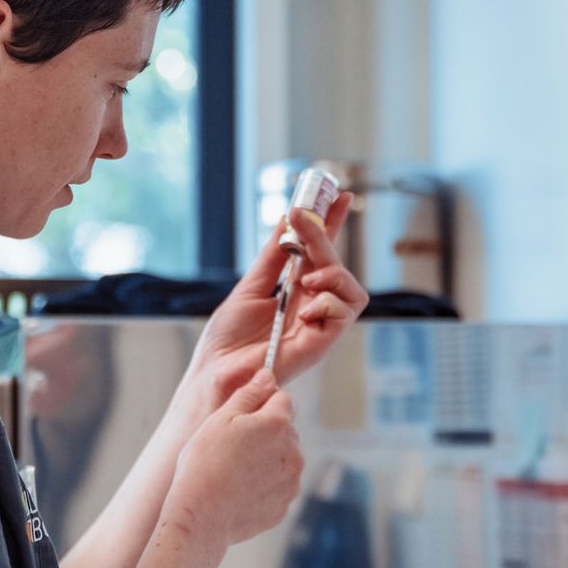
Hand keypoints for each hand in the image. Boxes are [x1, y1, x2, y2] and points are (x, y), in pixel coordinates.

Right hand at [164, 371, 302, 550]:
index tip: (242, 416)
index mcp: (278, 424)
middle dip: (265, 432)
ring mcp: (291, 481)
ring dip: (265, 459)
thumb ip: (249, 394)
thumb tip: (268, 376)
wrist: (202, 517)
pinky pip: (277, 486)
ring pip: (283, 459)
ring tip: (233, 470)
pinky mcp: (284, 505)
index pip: (284, 399)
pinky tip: (238, 490)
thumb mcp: (221, 418)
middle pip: (285, 430)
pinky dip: (263, 485)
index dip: (263, 403)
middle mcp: (294, 452)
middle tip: (232, 446)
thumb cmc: (205, 464)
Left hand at [186, 193, 368, 404]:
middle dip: (324, 235)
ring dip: (333, 272)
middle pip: (335, 263)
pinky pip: (345, 312)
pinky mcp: (322, 343)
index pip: (321, 252)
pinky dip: (329, 301)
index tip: (340, 193)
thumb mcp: (250, 286)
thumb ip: (272, 256)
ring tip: (307, 277)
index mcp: (295, 291)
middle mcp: (312, 306)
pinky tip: (306, 307)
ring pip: (352, 288)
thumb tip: (287, 219)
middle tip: (303, 216)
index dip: (332, 223)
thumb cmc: (227, 340)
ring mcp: (319, 325)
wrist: (216, 374)